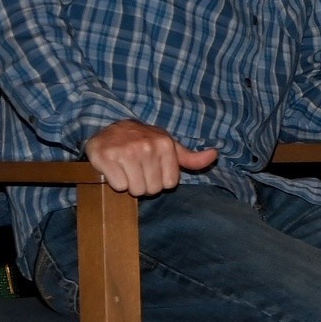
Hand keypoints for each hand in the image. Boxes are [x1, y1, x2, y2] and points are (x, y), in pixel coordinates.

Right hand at [84, 119, 218, 195]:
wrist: (111, 131)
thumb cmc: (144, 142)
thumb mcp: (169, 147)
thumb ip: (191, 157)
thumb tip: (214, 155)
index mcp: (165, 144)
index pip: (168, 185)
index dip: (159, 181)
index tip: (151, 169)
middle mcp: (146, 146)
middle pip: (152, 189)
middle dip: (144, 184)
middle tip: (137, 170)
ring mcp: (126, 151)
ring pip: (135, 190)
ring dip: (130, 185)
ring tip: (126, 170)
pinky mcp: (106, 156)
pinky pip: (119, 186)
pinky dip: (115, 182)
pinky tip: (114, 169)